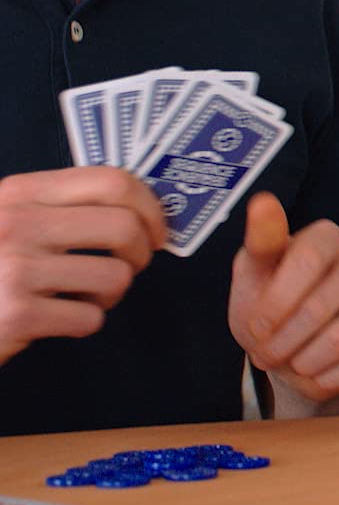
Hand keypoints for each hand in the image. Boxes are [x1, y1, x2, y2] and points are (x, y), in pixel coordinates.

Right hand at [0, 168, 167, 363]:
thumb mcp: (10, 219)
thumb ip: (61, 207)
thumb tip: (141, 209)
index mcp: (19, 194)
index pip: (111, 181)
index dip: (150, 206)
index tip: (158, 228)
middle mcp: (17, 224)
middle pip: (124, 227)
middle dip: (141, 253)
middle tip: (129, 266)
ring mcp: (16, 269)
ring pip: (116, 276)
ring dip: (110, 294)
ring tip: (82, 295)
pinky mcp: (17, 315)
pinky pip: (90, 319)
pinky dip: (83, 323)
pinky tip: (57, 318)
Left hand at [228, 194, 338, 412]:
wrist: (300, 344)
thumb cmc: (271, 304)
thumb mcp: (253, 275)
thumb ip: (260, 241)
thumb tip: (263, 201)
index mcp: (326, 236)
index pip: (306, 260)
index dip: (275, 305)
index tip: (256, 328)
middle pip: (319, 307)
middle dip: (282, 343)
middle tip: (267, 354)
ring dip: (306, 363)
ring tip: (292, 364)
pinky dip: (332, 377)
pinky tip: (318, 373)